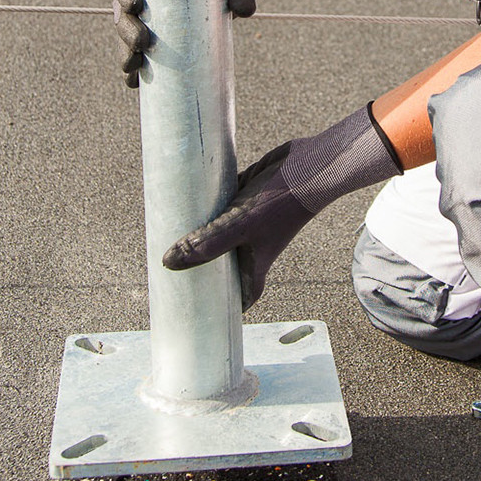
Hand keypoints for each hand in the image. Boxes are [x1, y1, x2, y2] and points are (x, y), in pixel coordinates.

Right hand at [107, 0, 302, 88]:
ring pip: (124, 31)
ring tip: (134, 65)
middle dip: (125, 27)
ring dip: (124, 49)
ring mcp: (146, 13)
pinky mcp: (156, 34)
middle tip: (142, 41)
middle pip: (120, 6)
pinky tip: (134, 81)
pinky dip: (133, 67)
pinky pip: (137, 51)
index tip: (135, 3)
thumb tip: (244, 10)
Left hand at [162, 105, 400, 309]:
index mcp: (257, 260)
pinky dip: (211, 202)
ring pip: (223, 230)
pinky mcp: (251, 192)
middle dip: (208, 266)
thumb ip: (206, 245)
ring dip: (205, 232)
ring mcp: (253, 217)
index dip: (233, 305)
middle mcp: (254, 241)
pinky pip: (226, 201)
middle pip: (228, 260)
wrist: (312, 166)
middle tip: (181, 271)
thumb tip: (168, 262)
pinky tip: (191, 196)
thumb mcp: (239, 228)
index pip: (245, 291)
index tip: (217, 315)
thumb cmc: (281, 205)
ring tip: (178, 235)